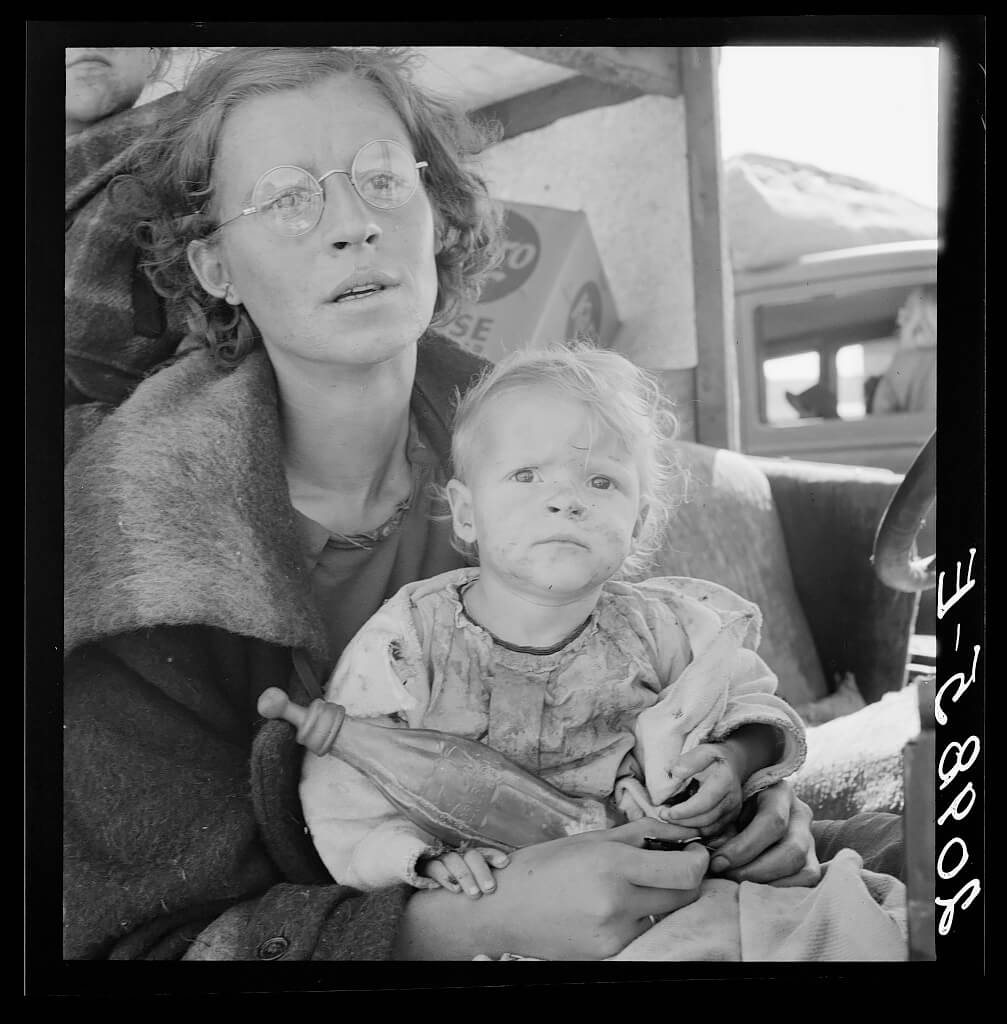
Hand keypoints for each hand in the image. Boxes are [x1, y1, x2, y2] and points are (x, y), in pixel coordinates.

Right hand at [394, 819, 709, 960]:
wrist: (506, 909)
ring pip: (666, 915)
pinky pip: (644, 932)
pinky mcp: (610, 955)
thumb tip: (680, 831)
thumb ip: (640, 834)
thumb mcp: (592, 839)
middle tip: (674, 863)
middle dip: (687, 877)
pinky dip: (642, 917)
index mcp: (613, 865)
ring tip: (639, 884)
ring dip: (664, 898)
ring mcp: (615, 934)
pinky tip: (619, 905)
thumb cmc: (545, 866)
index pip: (686, 871)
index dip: (699, 859)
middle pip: (685, 896)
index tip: (695, 851)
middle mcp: (618, 902)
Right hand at [418, 848, 508, 897]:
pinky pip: (435, 867)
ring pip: (454, 860)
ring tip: (475, 894)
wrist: (422, 883)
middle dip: (481, 871)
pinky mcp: (426, 866)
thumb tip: (507, 891)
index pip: (484, 853)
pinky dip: (445, 877)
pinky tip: (455, 889)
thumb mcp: (470, 883)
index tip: (505, 864)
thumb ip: (483, 884)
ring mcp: (442, 859)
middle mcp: (458, 854)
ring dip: (465, 876)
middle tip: (490, 889)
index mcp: (470, 856)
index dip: (494, 856)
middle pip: (471, 856)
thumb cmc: (455, 886)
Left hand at [659, 743, 742, 835]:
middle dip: (682, 821)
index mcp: (725, 781)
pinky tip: (682, 822)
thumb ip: (689, 760)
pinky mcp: (730, 819)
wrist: (734, 764)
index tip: (667, 812)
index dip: (684, 811)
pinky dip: (695, 830)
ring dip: (687, 827)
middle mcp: (732, 799)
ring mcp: (733, 811)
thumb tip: (675, 772)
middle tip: (663, 814)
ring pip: (708, 829)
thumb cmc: (715, 758)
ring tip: (670, 818)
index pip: (704, 802)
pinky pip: (712, 832)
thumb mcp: (703, 750)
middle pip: (706, 819)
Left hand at [706, 780, 820, 886]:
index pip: (772, 821)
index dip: (744, 847)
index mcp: (779, 792)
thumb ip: (721, 830)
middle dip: (756, 870)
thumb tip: (715, 859)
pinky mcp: (812, 860)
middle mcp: (800, 814)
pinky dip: (782, 890)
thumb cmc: (732, 806)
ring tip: (739, 885)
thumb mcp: (726, 809)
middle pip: (792, 849)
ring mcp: (810, 839)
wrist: (748, 805)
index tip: (717, 862)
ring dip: (769, 884)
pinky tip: (756, 889)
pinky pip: (807, 882)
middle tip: (727, 876)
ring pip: (804, 870)